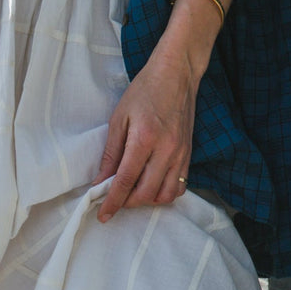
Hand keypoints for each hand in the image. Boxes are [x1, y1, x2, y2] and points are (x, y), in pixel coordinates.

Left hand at [93, 47, 198, 221]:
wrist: (177, 74)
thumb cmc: (144, 91)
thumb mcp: (119, 118)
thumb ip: (111, 153)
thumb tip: (101, 181)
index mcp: (144, 139)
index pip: (126, 181)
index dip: (113, 201)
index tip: (103, 215)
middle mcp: (166, 150)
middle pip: (146, 193)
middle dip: (127, 203)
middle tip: (114, 199)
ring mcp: (181, 154)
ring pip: (165, 195)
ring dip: (146, 200)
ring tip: (133, 192)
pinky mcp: (189, 154)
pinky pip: (179, 186)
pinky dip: (164, 193)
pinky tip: (151, 186)